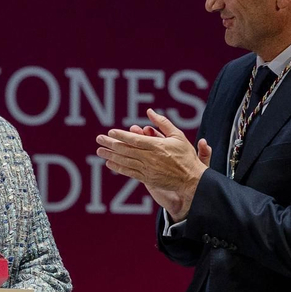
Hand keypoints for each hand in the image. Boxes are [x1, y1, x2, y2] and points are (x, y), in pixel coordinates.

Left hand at [96, 109, 212, 221]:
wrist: (191, 179)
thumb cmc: (186, 156)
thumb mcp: (178, 135)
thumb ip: (163, 123)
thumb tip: (150, 111)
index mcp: (158, 146)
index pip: (135, 140)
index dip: (121, 136)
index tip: (111, 132)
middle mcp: (150, 158)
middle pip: (126, 150)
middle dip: (111, 144)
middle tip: (99, 139)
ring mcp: (147, 169)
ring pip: (125, 161)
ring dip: (111, 156)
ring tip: (99, 151)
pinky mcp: (147, 179)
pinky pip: (129, 172)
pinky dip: (118, 168)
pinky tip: (109, 163)